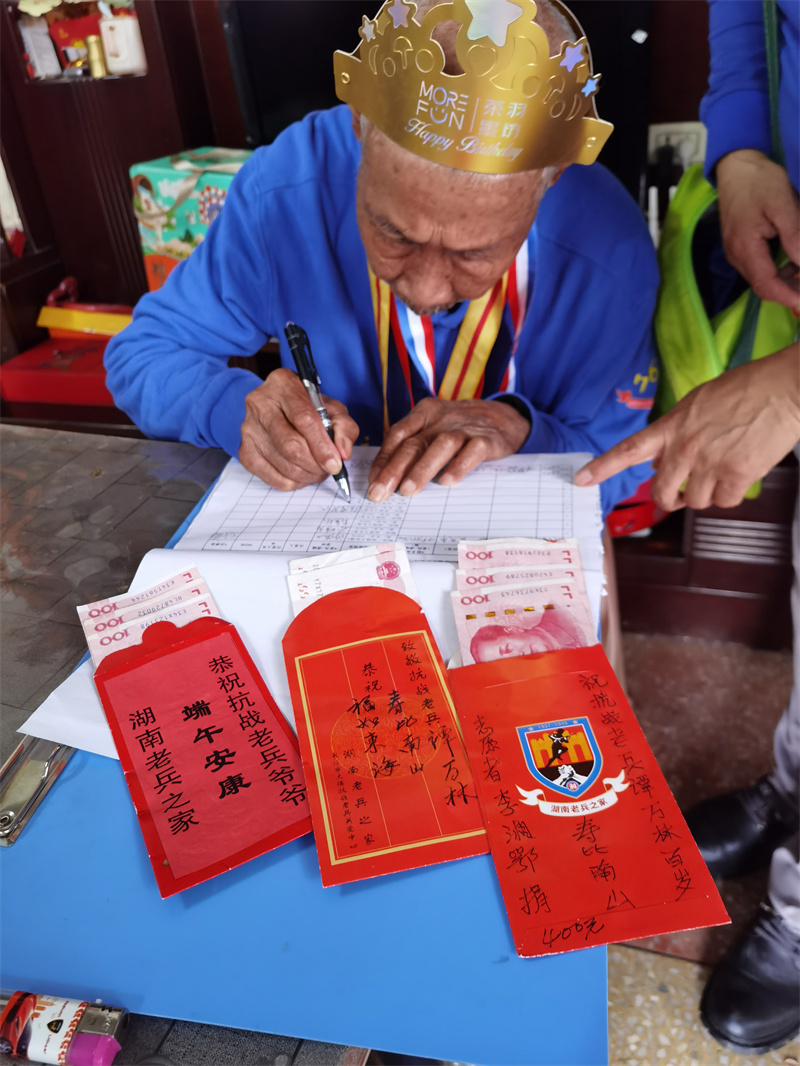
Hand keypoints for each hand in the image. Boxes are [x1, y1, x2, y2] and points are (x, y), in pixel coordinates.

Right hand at [239, 368, 358, 489]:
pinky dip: (293, 482)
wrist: (278, 408)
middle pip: (290, 445)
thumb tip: (343, 453)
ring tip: (318, 470)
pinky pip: (272, 478)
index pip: (303, 419)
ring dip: (307, 475)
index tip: (335, 464)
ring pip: (283, 464)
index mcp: (283, 384)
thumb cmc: (308, 408)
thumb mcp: (332, 409)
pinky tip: (302, 473)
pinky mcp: (245, 451)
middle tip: (328, 469)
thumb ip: (344, 428)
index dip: (321, 446)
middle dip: (315, 464)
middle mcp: (260, 403)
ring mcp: (249, 428)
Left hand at [367, 397, 530, 501]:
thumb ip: (414, 448)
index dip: (383, 459)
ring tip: (407, 491)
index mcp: (425, 413)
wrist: (504, 418)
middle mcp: (442, 418)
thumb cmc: (460, 430)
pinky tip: (447, 481)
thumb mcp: (434, 429)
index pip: (398, 435)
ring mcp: (465, 428)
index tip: (372, 482)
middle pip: (414, 443)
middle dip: (394, 470)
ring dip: (422, 469)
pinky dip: (459, 466)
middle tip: (380, 493)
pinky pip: (472, 451)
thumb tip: (386, 479)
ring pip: (440, 446)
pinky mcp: (487, 439)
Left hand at [574, 345, 799, 510]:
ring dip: (705, 494)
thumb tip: (658, 465)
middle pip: (660, 491)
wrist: (784, 388)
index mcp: (672, 427)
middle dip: (668, 498)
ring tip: (721, 471)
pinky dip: (730, 496)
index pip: (629, 449)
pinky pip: (723, 502)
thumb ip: (675, 434)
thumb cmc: (746, 390)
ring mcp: (709, 463)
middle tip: (678, 495)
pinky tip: (739, 474)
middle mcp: (685, 448)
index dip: (603, 467)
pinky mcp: (736, 475)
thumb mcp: (698, 404)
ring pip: (694, 501)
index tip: (581, 479)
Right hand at [716, 150, 799, 311]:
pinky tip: (795, 263)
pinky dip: (778, 271)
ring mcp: (736, 253)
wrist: (736, 167)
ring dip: (786, 282)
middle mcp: (737, 256)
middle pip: (764, 287)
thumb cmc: (760, 182)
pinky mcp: (739, 248)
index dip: (788, 298)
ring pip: (762, 279)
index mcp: (745, 248)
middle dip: (790, 293)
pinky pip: (759, 268)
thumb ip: (794, 236)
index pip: (766, 285)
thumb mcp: (783, 204)